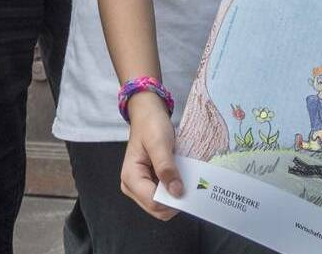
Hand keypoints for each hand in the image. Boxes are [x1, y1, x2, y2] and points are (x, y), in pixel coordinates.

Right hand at [121, 95, 182, 220]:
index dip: (172, 199)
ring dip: (175, 196)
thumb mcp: (159, 143)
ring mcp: (140, 187)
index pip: (153, 202)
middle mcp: (132, 187)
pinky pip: (163, 196)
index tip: (189, 188)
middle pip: (157, 208)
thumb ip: (166, 167)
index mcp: (131, 177)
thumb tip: (176, 192)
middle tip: (190, 184)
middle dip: (174, 200)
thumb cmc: (150, 125)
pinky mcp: (148, 184)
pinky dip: (174, 190)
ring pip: (161, 205)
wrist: (147, 114)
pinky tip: (181, 179)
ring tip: (186, 180)